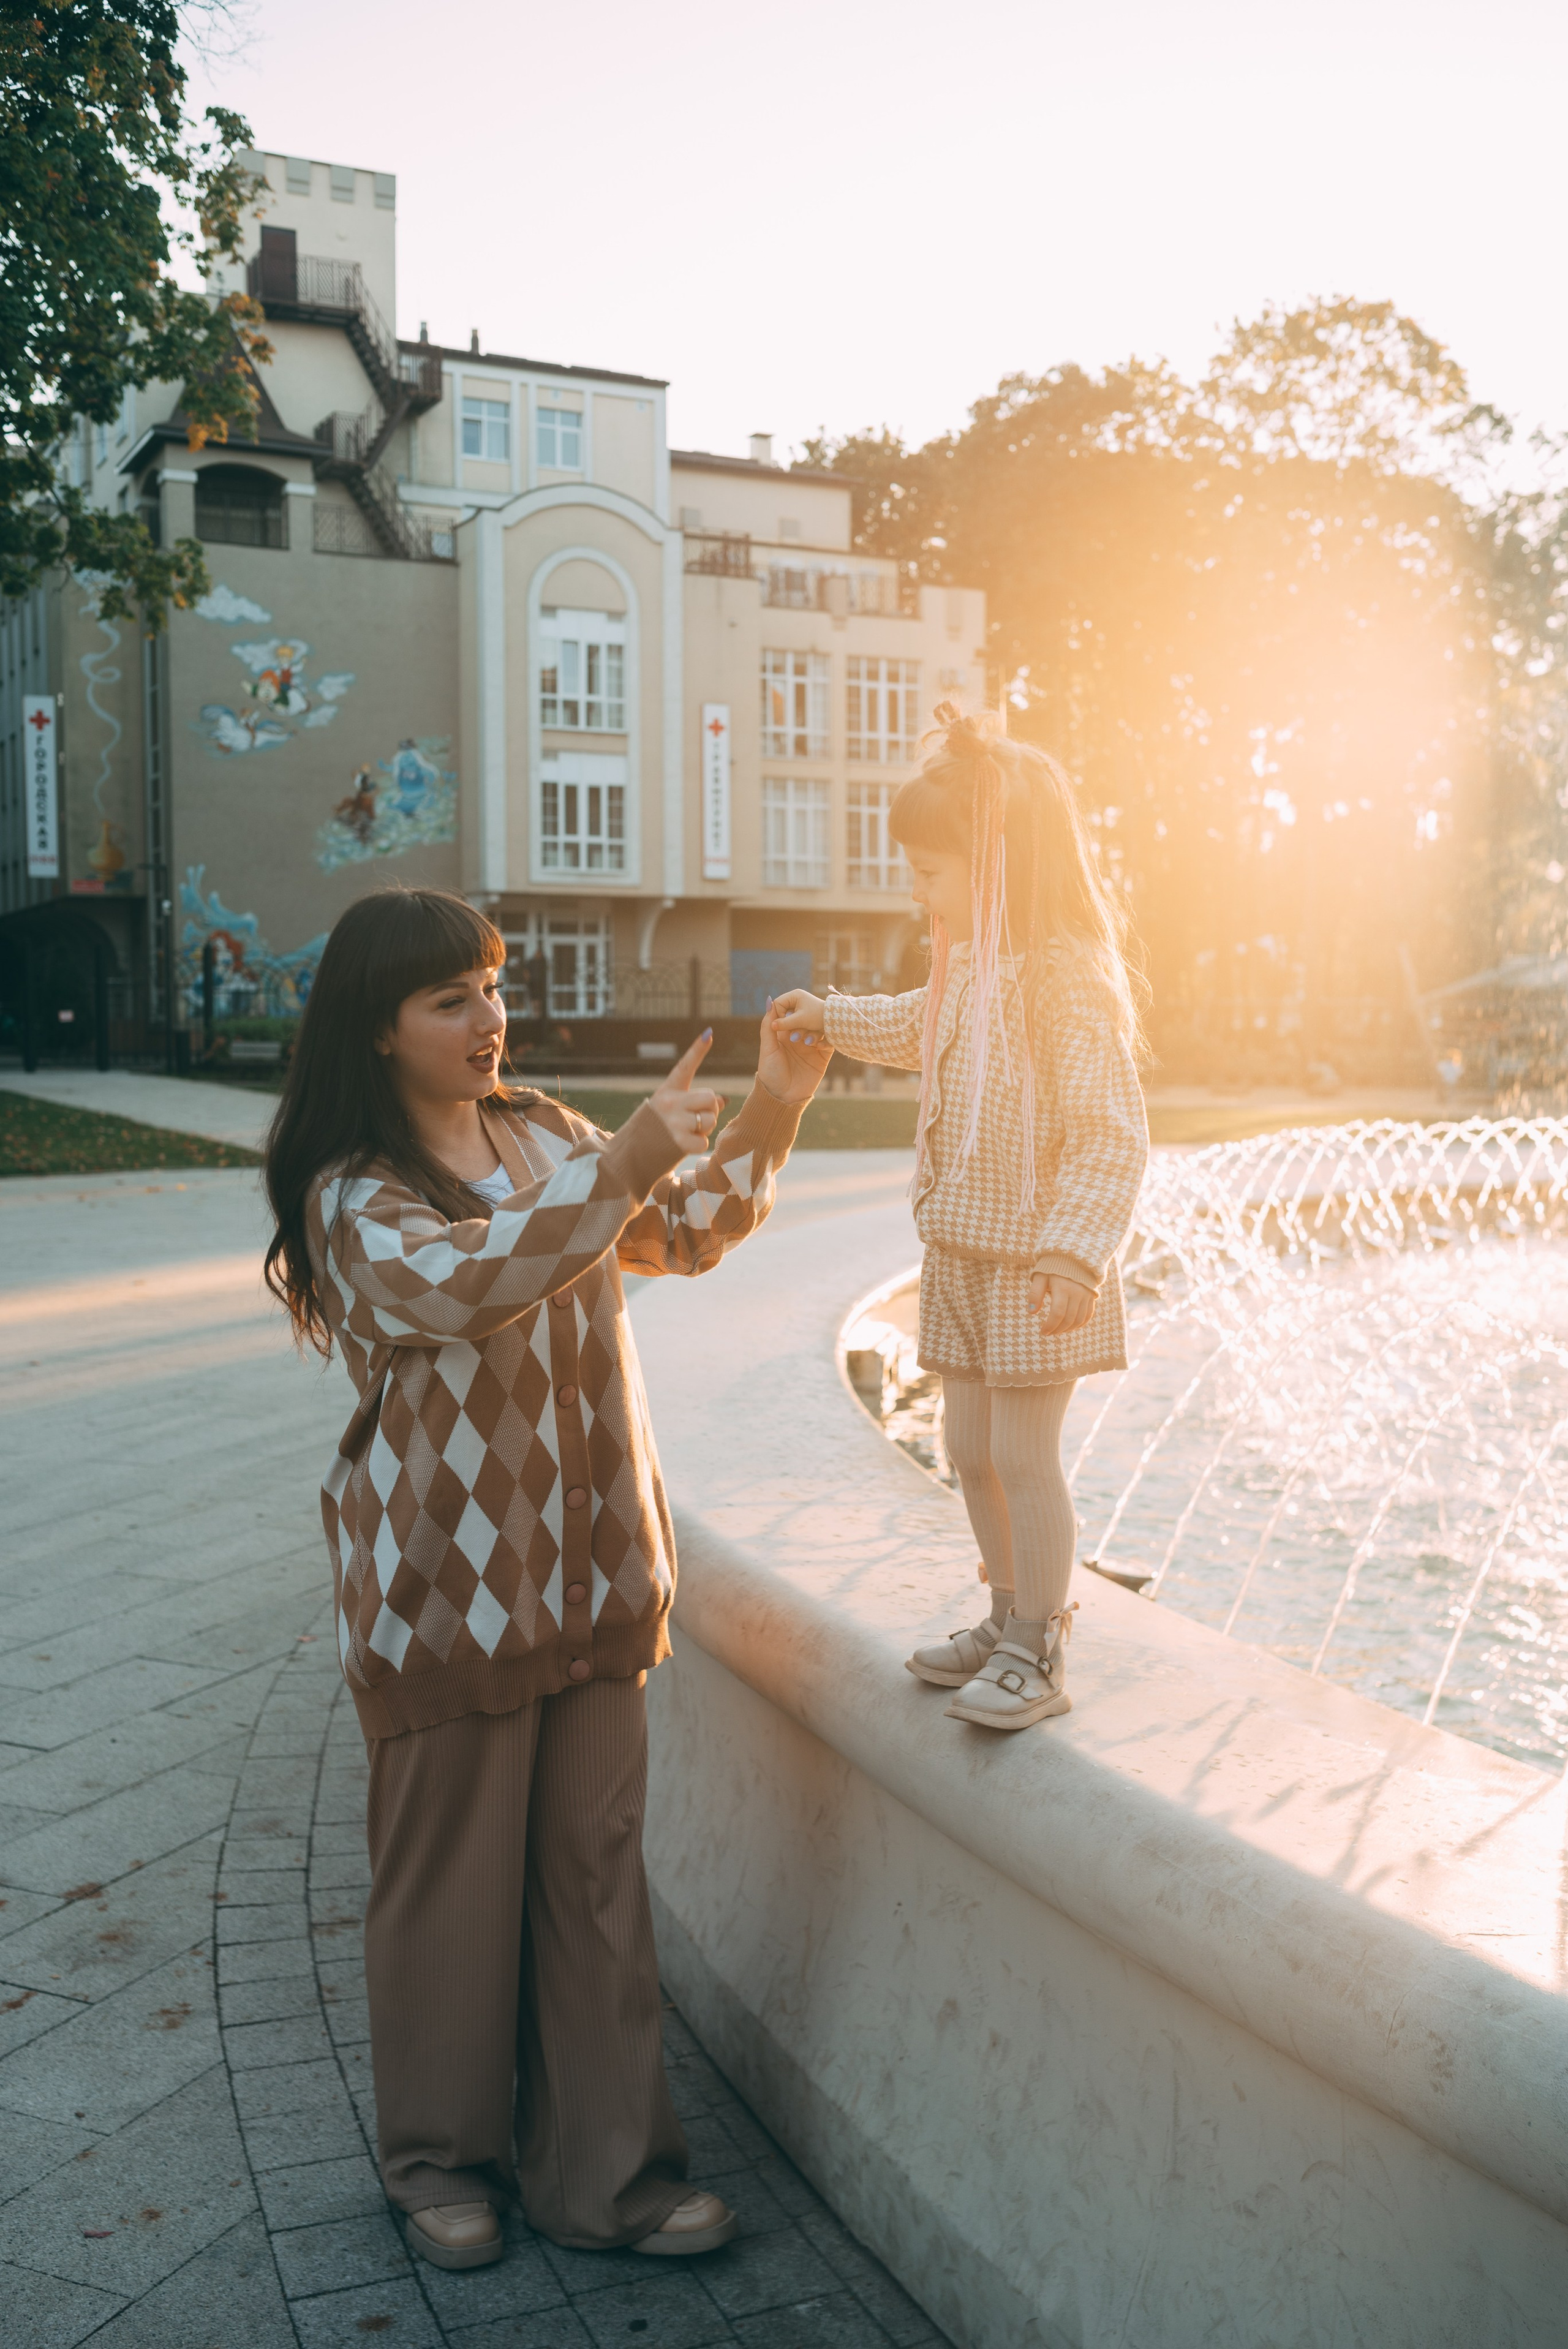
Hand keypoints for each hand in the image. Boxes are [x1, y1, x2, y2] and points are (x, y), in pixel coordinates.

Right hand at [648, 1030, 724, 1154]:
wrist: (631, 1155)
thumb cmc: (655, 1130)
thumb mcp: (670, 1109)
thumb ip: (694, 1102)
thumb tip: (722, 1100)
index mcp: (667, 1090)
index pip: (685, 1066)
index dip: (698, 1050)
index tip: (709, 1033)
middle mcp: (670, 1102)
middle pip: (710, 1098)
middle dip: (710, 1110)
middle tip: (695, 1119)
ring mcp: (674, 1122)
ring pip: (710, 1120)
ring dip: (704, 1129)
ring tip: (685, 1133)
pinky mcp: (679, 1142)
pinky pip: (705, 1141)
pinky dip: (698, 1146)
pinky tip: (683, 1145)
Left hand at [756, 999, 831, 1104]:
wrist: (783, 1098)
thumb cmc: (771, 1074)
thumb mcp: (768, 1049)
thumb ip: (769, 1026)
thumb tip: (769, 1002)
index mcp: (784, 1035)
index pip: (792, 1015)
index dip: (793, 1010)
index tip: (794, 1010)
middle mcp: (799, 1038)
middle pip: (808, 1020)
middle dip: (807, 1020)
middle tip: (802, 1028)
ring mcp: (812, 1047)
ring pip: (820, 1029)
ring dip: (816, 1031)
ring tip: (808, 1042)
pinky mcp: (823, 1056)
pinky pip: (830, 1042)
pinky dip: (827, 1040)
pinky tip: (818, 1046)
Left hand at [1028, 1272, 1095, 1333]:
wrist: (1073, 1255)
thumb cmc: (1052, 1267)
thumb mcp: (1040, 1276)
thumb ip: (1035, 1293)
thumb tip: (1031, 1312)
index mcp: (1062, 1287)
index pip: (1057, 1313)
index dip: (1050, 1325)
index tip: (1042, 1331)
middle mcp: (1077, 1292)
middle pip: (1068, 1319)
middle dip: (1057, 1329)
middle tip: (1048, 1333)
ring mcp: (1086, 1295)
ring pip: (1079, 1320)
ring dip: (1067, 1329)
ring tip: (1057, 1330)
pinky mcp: (1091, 1296)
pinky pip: (1088, 1315)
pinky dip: (1079, 1324)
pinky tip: (1069, 1327)